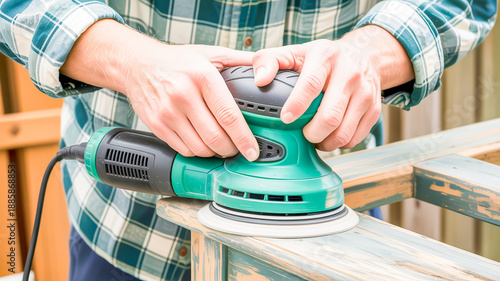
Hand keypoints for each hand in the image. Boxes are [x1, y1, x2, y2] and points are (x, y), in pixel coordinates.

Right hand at [62, 20, 258, 159]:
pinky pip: (183, 149)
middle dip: (231, 149)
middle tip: (239, 149)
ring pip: (199, 148)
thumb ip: (240, 61)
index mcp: (202, 76)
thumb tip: (267, 71)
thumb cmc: (179, 61)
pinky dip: (197, 152)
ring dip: (215, 153)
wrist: (137, 64)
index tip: (253, 150)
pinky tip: (203, 143)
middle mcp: (183, 94)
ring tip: (221, 146)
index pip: (228, 116)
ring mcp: (167, 112)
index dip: (243, 138)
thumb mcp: (211, 53)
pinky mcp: (156, 125)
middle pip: (215, 137)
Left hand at [252, 25, 413, 150]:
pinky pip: (355, 139)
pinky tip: (329, 136)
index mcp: (326, 57)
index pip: (311, 85)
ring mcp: (365, 93)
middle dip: (311, 133)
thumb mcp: (294, 52)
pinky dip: (339, 144)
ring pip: (343, 133)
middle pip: (330, 117)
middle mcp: (350, 74)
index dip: (297, 106)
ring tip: (314, 136)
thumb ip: (268, 60)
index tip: (285, 119)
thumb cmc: (323, 58)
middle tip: (302, 132)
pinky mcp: (374, 109)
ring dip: (324, 143)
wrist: (364, 54)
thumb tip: (259, 80)